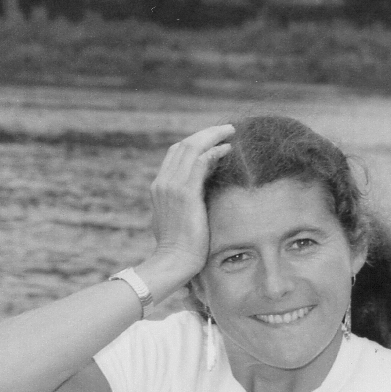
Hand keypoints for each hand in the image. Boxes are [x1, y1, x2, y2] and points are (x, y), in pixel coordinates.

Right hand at [145, 124, 234, 287]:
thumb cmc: (179, 247)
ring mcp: (172, 186)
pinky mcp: (185, 193)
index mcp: (159, 187)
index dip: (196, 142)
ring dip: (213, 136)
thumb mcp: (177, 218)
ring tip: (230, 133)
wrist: (173, 261)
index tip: (215, 140)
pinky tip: (228, 150)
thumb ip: (183, 201)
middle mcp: (163, 182)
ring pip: (191, 147)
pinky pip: (201, 161)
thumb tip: (197, 194)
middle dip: (206, 133)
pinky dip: (214, 151)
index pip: (176, 154)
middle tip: (227, 130)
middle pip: (183, 145)